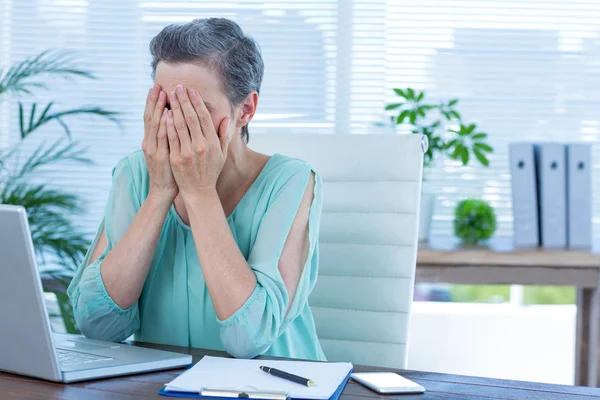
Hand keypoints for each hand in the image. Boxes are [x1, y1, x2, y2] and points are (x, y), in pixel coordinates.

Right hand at [142, 85, 178, 201]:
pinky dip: (164, 125)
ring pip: (155, 125)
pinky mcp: (160, 157)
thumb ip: (166, 137)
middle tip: (157, 84)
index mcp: (151, 140)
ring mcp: (154, 149)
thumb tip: (171, 120)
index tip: (157, 87)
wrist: (163, 190)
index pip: (151, 117)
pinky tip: (167, 114)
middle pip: (150, 117)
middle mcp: (149, 142)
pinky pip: (163, 138)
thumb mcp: (165, 151)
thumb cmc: (169, 170)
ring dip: (158, 108)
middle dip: (154, 100)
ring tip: (162, 93)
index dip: (153, 103)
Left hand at [166, 85, 231, 199]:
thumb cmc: (211, 171)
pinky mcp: (175, 158)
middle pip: (191, 118)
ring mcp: (187, 152)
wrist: (199, 191)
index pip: (204, 118)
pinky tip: (165, 113)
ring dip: (174, 108)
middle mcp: (200, 146)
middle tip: (178, 87)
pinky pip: (171, 137)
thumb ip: (224, 135)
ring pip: (179, 125)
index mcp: (212, 143)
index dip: (197, 103)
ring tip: (169, 96)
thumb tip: (227, 118)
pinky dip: (167, 124)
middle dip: (184, 101)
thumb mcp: (222, 154)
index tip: (192, 91)